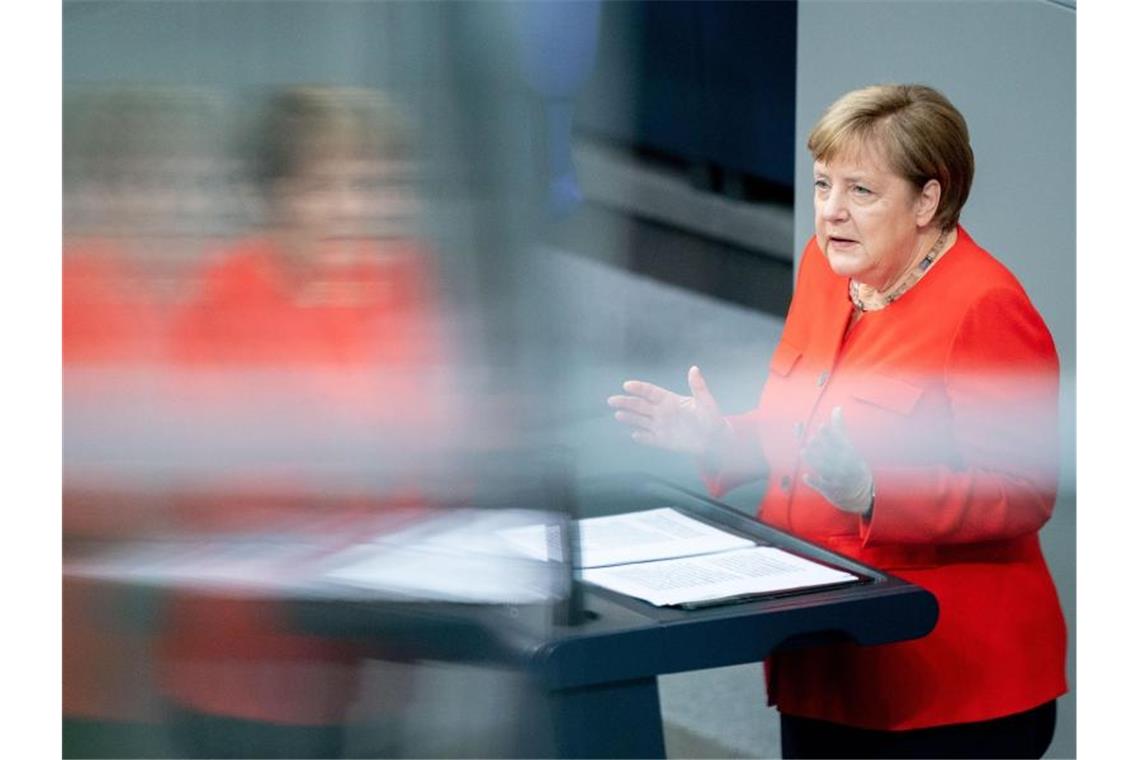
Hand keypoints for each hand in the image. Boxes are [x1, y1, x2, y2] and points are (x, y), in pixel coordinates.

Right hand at [607, 366, 728, 456]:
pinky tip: (634, 435)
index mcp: (669, 399)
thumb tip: (694, 369)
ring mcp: (660, 426)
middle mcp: (661, 412)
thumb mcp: (706, 401)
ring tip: (618, 415)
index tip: (627, 385)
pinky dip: (642, 437)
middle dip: (626, 402)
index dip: (639, 388)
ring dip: (629, 418)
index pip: (650, 392)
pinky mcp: (662, 441)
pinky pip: (649, 438)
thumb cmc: (710, 417)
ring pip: (640, 421)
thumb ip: (698, 387)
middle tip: (612, 400)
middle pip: (640, 405)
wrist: (712, 439)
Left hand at [801, 406, 873, 514]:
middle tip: (810, 439)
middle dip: (822, 447)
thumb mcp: (848, 446)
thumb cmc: (851, 463)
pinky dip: (814, 481)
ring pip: (825, 469)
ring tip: (803, 452)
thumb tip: (837, 408)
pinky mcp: (831, 490)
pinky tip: (805, 476)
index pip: (841, 443)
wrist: (859, 491)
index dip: (831, 435)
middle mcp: (845, 465)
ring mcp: (839, 478)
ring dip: (815, 461)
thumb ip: (839, 428)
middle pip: (833, 455)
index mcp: (850, 453)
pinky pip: (822, 486)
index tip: (821, 426)